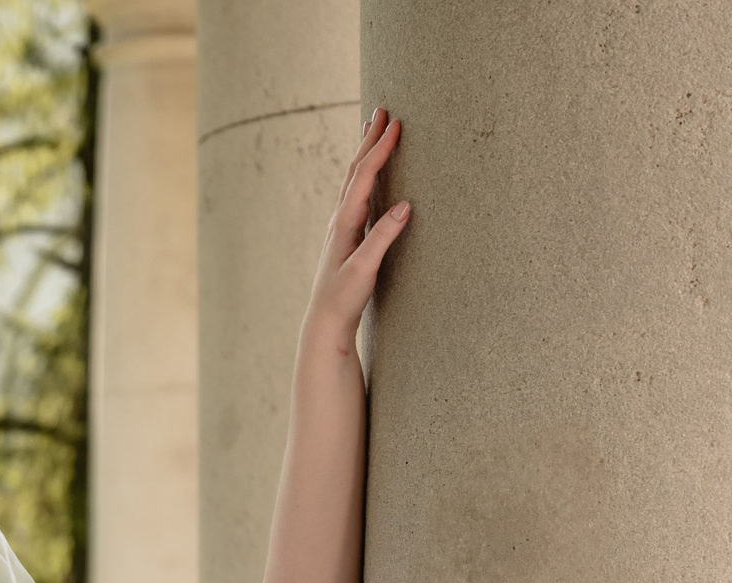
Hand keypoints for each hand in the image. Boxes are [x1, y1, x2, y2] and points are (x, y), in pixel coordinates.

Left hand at [299, 107, 408, 357]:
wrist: (325, 323)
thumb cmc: (343, 299)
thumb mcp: (364, 270)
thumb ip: (383, 238)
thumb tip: (405, 205)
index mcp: (344, 224)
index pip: (364, 177)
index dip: (380, 150)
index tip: (395, 124)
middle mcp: (340, 221)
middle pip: (355, 171)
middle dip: (369, 140)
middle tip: (382, 110)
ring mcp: (342, 228)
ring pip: (354, 181)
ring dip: (365, 154)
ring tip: (373, 132)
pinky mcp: (348, 238)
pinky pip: (357, 196)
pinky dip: (365, 176)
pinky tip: (369, 176)